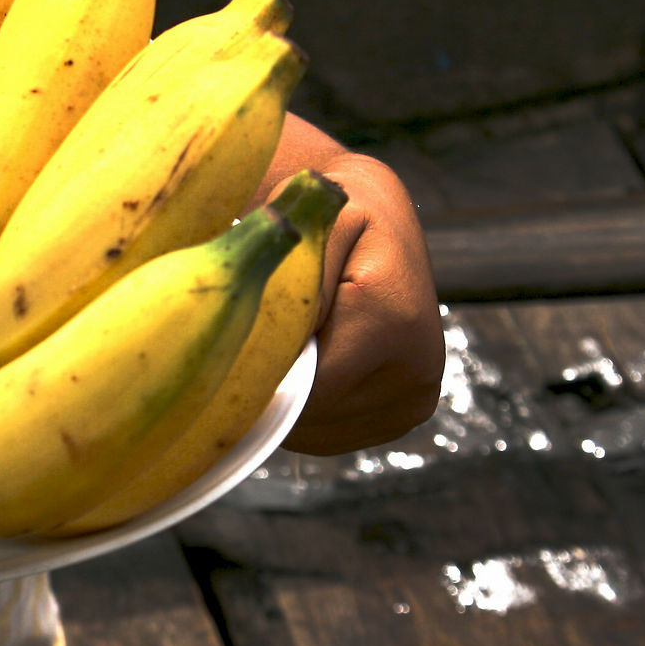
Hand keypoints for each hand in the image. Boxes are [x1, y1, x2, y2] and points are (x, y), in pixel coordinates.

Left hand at [261, 122, 444, 456]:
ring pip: (321, 433)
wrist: (376, 210)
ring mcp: (419, 396)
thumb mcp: (308, 224)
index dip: (261, 380)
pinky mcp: (410, 410)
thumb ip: (292, 278)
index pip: (308, 389)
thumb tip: (270, 345)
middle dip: (272, 390)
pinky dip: (307, 415)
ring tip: (275, 352)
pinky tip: (297, 372)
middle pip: (313, 417)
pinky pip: (337, 435)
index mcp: (390, 319)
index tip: (225, 357)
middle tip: (241, 348)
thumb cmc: (329, 210)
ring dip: (287, 405)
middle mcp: (419, 366)